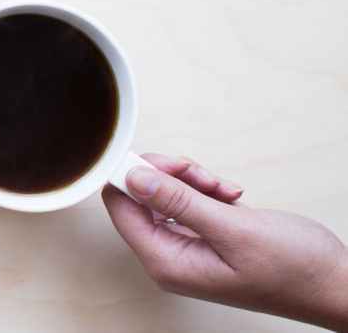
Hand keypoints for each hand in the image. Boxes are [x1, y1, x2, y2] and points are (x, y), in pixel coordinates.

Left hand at [103, 153, 347, 329]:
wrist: (334, 284)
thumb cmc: (293, 270)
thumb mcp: (233, 229)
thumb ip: (179, 202)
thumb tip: (134, 178)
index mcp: (166, 261)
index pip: (120, 208)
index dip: (132, 177)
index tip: (160, 161)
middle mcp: (170, 256)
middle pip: (141, 197)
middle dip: (170, 177)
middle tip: (203, 176)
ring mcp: (188, 246)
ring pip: (167, 195)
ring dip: (194, 181)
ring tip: (227, 190)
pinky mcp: (206, 237)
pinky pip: (190, 202)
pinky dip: (208, 191)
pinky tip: (233, 197)